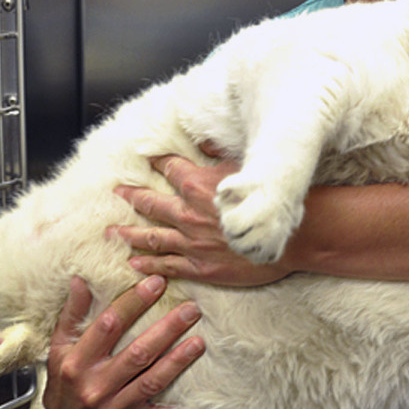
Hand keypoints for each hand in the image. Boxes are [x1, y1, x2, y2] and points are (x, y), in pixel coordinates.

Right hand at [43, 275, 203, 408]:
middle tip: (191, 310)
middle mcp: (94, 385)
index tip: (157, 283)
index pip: (109, 325)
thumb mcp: (61, 342)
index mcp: (77, 361)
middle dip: (167, 330)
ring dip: (177, 363)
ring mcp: (110, 408)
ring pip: (150, 382)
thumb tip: (81, 279)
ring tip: (199, 343)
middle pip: (138, 354)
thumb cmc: (64, 374)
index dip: (134, 302)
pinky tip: (190, 406)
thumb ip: (73, 312)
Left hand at [113, 153, 293, 285]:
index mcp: (199, 185)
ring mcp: (193, 243)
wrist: (296, 238)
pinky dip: (149, 264)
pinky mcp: (202, 267)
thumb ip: (220, 155)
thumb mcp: (247, 168)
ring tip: (112, 232)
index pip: (169, 168)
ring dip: (129, 233)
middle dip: (132, 196)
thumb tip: (204, 141)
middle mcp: (189, 214)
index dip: (156, 161)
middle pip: (151, 203)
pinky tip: (134, 263)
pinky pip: (168, 265)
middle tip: (117, 192)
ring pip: (152, 236)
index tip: (145, 159)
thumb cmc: (274, 201)